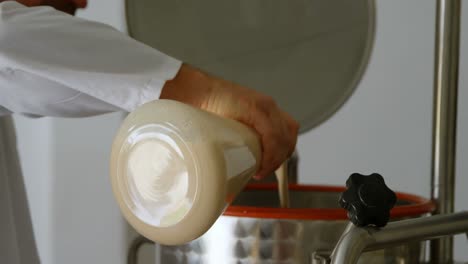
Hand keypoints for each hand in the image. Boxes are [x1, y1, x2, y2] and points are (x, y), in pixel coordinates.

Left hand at [160, 64, 298, 178]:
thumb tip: (224, 168)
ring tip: (267, 164)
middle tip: (261, 172)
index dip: (271, 158)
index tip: (260, 171)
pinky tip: (272, 152)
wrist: (202, 89)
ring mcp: (269, 105)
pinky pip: (286, 125)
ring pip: (289, 131)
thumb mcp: (212, 125)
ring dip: (282, 150)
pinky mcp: (268, 108)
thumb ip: (221, 143)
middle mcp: (266, 104)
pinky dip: (283, 141)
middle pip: (285, 136)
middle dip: (276, 159)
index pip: (274, 136)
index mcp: (255, 107)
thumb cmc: (206, 103)